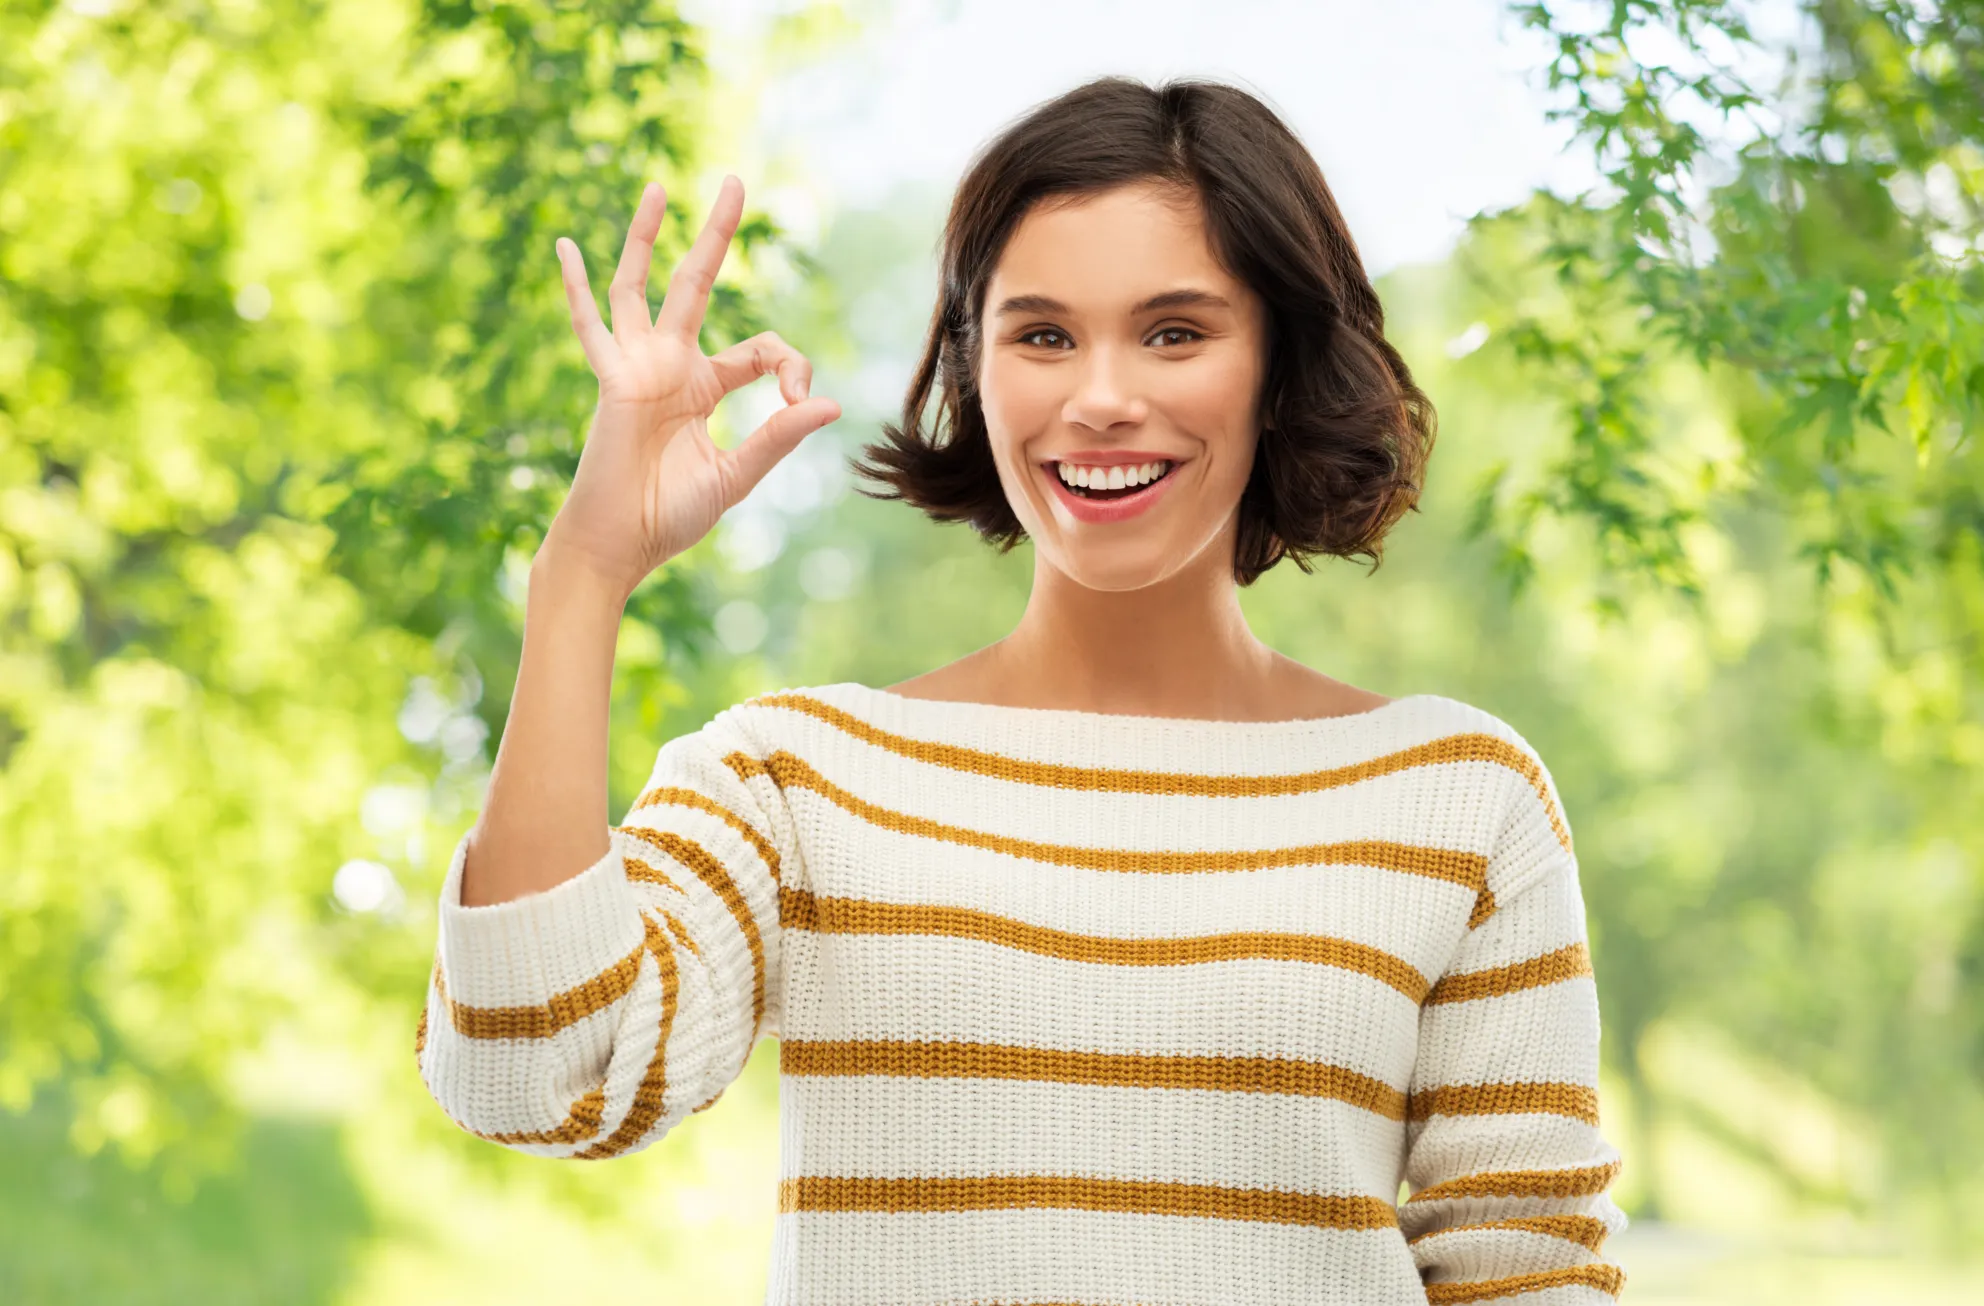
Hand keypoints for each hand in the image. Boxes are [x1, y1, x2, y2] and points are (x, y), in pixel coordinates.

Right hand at [539, 175, 840, 600]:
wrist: (619, 547)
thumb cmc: (669, 517)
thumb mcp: (736, 475)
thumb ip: (777, 437)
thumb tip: (831, 405)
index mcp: (705, 386)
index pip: (762, 349)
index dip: (793, 366)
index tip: (801, 400)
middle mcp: (671, 366)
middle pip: (696, 283)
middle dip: (716, 234)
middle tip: (736, 181)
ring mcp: (638, 368)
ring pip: (640, 286)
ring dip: (647, 237)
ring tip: (660, 186)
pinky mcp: (612, 382)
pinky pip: (591, 327)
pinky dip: (576, 288)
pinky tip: (565, 246)